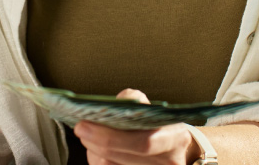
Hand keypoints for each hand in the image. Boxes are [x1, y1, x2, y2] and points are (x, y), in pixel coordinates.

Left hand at [73, 89, 196, 164]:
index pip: (143, 142)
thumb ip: (132, 100)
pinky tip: (96, 151)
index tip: (84, 125)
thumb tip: (110, 105)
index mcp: (175, 137)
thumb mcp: (153, 108)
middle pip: (128, 158)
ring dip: (97, 153)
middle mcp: (169, 161)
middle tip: (81, 130)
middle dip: (99, 143)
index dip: (110, 137)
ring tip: (87, 138)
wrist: (178, 150)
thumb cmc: (159, 124)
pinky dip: (102, 162)